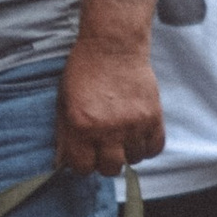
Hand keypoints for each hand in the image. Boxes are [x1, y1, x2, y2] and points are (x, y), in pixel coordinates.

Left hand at [55, 33, 164, 174]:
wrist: (112, 46)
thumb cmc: (84, 73)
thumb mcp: (64, 103)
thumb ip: (64, 135)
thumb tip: (62, 164)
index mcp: (81, 127)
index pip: (83, 168)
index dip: (84, 163)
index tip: (86, 154)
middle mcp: (107, 130)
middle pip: (110, 169)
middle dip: (105, 161)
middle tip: (105, 146)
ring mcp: (133, 125)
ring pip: (134, 160)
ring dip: (127, 152)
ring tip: (122, 135)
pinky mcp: (153, 117)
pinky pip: (154, 148)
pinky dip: (147, 146)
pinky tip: (138, 136)